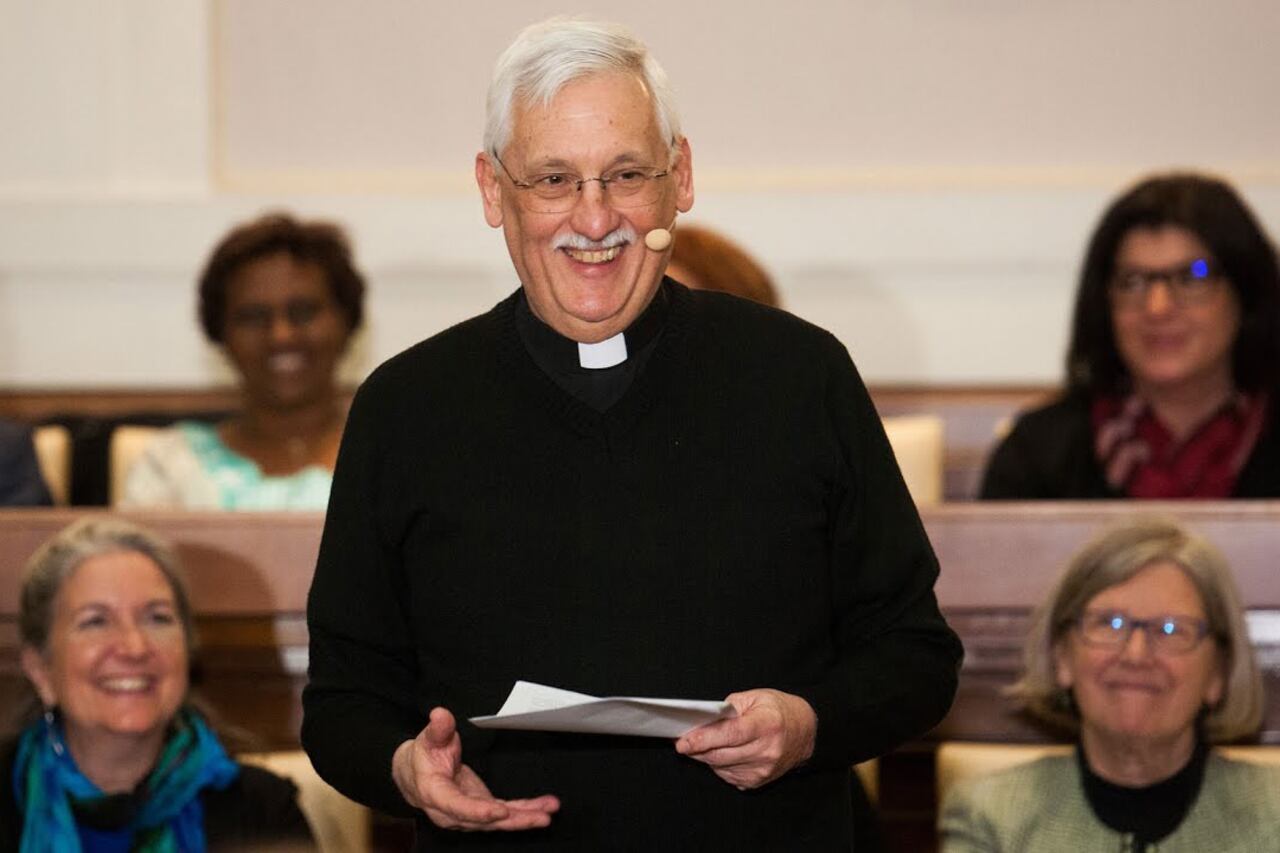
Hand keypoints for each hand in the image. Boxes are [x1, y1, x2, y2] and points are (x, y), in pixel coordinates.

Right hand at [392, 707, 559, 830]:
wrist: (416, 774)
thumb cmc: (423, 756)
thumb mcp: (427, 739)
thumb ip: (437, 729)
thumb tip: (440, 714)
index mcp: (435, 794)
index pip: (457, 806)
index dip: (478, 811)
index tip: (500, 811)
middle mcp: (452, 811)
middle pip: (484, 820)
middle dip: (514, 820)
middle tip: (540, 818)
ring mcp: (468, 813)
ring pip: (498, 821)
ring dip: (525, 818)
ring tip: (548, 814)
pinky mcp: (481, 809)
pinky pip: (504, 814)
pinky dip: (524, 811)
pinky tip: (544, 808)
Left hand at [675, 688, 816, 789]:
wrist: (806, 733)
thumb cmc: (779, 711)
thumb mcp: (756, 698)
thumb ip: (729, 707)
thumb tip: (702, 721)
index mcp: (767, 725)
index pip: (731, 734)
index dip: (704, 738)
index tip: (682, 742)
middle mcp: (766, 751)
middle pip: (720, 754)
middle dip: (696, 748)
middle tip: (682, 740)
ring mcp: (762, 770)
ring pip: (720, 766)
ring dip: (706, 755)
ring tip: (702, 742)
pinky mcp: (757, 781)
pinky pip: (726, 774)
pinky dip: (718, 763)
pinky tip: (722, 751)